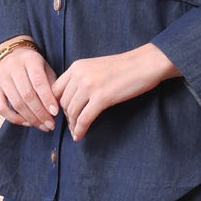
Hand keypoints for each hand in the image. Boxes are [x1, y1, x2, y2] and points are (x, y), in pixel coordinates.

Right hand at [0, 41, 60, 130]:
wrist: (11, 55)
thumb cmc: (33, 66)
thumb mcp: (45, 69)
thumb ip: (51, 86)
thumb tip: (55, 109)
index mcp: (30, 60)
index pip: (38, 82)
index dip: (47, 99)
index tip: (55, 112)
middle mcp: (13, 67)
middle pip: (27, 95)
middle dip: (40, 113)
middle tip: (50, 125)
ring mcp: (1, 77)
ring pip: (16, 103)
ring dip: (31, 118)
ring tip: (42, 126)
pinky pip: (2, 108)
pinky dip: (14, 118)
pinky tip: (27, 123)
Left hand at [52, 43, 179, 139]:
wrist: (145, 64)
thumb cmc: (124, 67)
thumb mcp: (96, 67)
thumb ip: (82, 78)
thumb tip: (73, 97)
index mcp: (77, 66)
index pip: (56, 89)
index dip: (56, 104)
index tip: (62, 113)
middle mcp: (80, 75)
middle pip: (63, 102)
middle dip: (66, 116)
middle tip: (72, 125)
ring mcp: (90, 86)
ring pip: (72, 112)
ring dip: (73, 125)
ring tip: (76, 131)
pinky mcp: (102, 98)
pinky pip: (84, 118)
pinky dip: (80, 129)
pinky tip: (79, 136)